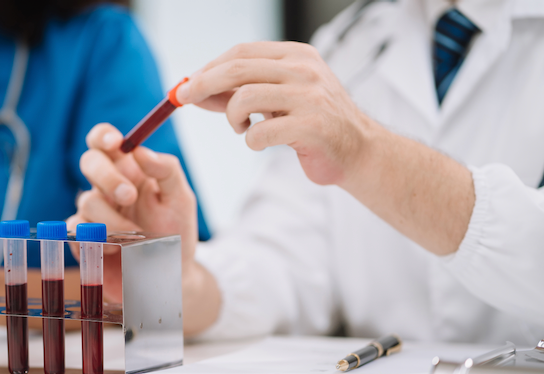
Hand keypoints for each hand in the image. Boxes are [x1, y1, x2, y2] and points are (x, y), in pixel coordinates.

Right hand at [67, 123, 197, 301]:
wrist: (171, 276)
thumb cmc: (176, 233)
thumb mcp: (180, 199)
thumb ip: (166, 170)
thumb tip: (140, 150)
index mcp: (129, 170)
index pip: (104, 142)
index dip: (103, 137)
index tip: (115, 144)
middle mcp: (107, 188)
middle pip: (89, 162)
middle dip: (107, 177)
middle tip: (130, 196)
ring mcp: (93, 214)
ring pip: (86, 200)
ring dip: (112, 218)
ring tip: (135, 236)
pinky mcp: (84, 241)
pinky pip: (74, 231)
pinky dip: (94, 238)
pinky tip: (115, 249)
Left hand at [175, 41, 379, 186]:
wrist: (359, 151)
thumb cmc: (313, 124)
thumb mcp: (279, 98)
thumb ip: (242, 91)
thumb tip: (194, 90)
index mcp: (297, 56)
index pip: (242, 52)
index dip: (209, 67)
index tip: (188, 84)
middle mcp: (304, 70)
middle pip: (237, 69)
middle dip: (203, 84)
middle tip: (185, 99)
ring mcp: (309, 97)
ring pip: (244, 99)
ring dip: (232, 118)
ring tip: (242, 128)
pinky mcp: (310, 127)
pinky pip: (259, 133)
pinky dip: (251, 141)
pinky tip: (262, 143)